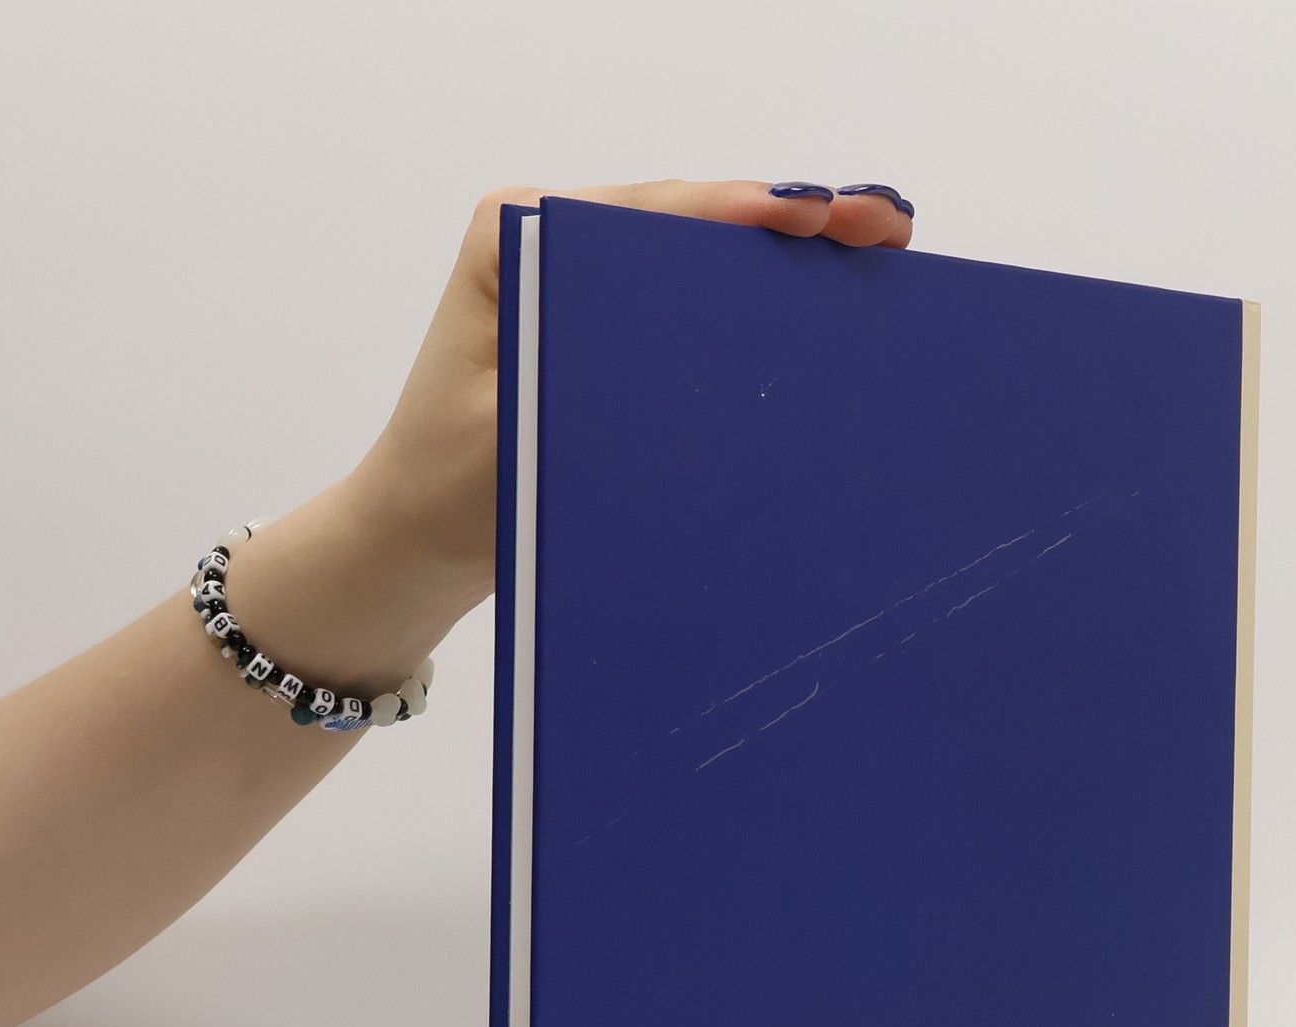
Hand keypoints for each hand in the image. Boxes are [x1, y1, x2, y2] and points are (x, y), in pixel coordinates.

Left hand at [356, 178, 916, 612]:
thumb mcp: (520, 437)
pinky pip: (695, 308)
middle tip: (879, 223)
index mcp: (516, 239)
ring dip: (788, 257)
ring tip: (876, 243)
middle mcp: (552, 244)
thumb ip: (590, 387)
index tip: (813, 214)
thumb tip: (697, 355)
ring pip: (702, 259)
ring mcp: (585, 287)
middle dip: (788, 220)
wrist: (415, 548)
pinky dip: (761, 305)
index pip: (650, 212)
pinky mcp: (609, 336)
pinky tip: (827, 297)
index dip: (741, 210)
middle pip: (690, 221)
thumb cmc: (451, 496)